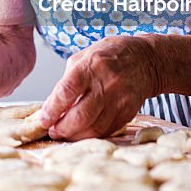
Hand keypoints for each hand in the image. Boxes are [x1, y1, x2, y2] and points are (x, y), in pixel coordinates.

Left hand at [38, 36, 159, 139]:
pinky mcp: (129, 112)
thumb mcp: (84, 56)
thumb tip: (53, 106)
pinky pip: (107, 130)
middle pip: (81, 116)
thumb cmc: (110, 55)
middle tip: (52, 130)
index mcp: (91, 65)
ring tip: (64, 133)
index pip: (67, 91)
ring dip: (75, 135)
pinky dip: (92, 134)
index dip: (52, 109)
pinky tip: (83, 132)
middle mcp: (107, 83)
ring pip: (95, 128)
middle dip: (62, 128)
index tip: (43, 119)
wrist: (146, 60)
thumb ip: (68, 80)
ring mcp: (120, 99)